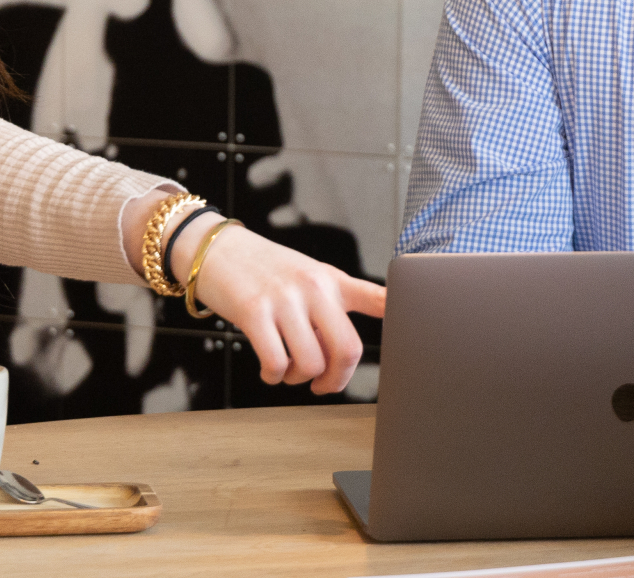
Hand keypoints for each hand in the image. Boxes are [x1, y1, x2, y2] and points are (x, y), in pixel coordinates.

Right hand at [175, 218, 386, 394]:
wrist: (216, 249)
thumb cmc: (265, 269)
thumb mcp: (308, 274)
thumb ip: (332, 304)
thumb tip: (345, 351)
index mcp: (332, 280)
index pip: (377, 297)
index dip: (400, 315)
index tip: (416, 330)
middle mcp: (314, 288)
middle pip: (347, 349)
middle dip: (336, 379)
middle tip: (323, 385)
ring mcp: (284, 299)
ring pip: (310, 362)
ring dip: (298, 379)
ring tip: (288, 370)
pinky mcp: (254, 311)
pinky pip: (276, 362)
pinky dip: (274, 376)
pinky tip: (270, 369)